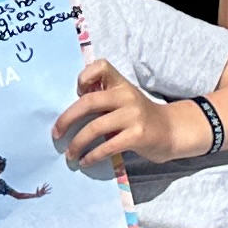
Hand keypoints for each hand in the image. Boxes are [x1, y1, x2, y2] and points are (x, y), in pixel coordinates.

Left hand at [53, 59, 188, 174]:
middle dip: (67, 119)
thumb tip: (70, 115)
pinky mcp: (137, 135)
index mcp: (121, 83)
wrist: (171, 131)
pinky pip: (107, 146)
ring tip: (69, 154)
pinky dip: (92, 156)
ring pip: (95, 127)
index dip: (84, 76)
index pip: (101, 66)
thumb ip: (104, 100)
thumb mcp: (124, 100)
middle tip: (56, 133)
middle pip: (89, 101)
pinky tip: (85, 161)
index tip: (78, 93)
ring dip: (77, 143)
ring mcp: (133, 115)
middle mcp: (126, 95)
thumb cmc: (140, 117)